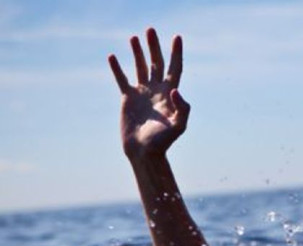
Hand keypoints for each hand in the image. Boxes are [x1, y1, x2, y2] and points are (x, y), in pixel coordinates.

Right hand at [108, 28, 189, 158]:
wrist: (144, 152)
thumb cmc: (163, 142)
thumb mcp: (179, 126)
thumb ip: (182, 108)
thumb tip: (176, 90)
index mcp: (170, 94)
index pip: (174, 68)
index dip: (176, 53)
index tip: (177, 37)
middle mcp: (157, 91)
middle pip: (156, 63)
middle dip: (154, 46)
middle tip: (150, 29)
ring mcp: (142, 94)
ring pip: (140, 67)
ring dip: (138, 53)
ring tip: (134, 37)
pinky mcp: (128, 99)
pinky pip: (122, 79)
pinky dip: (117, 68)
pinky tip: (113, 56)